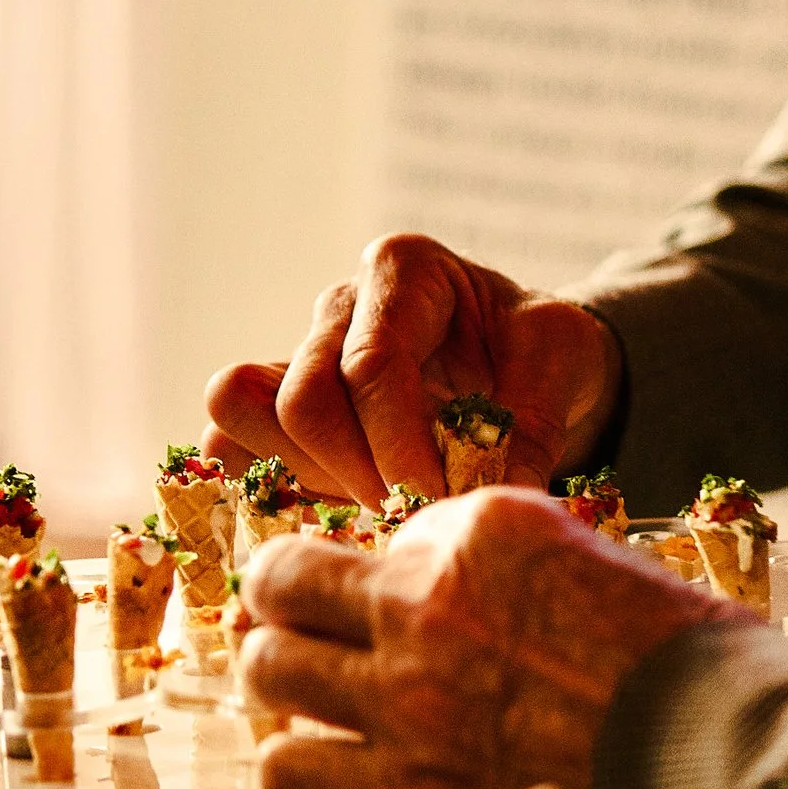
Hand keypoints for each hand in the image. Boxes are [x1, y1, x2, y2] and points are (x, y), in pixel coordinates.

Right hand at [202, 234, 622, 503]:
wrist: (519, 358)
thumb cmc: (535, 349)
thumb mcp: (561, 362)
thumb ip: (532, 423)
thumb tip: (495, 497)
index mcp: (405, 271)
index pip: (371, 365)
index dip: (397, 447)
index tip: (435, 504)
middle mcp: (339, 307)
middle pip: (302, 398)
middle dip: (356, 474)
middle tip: (413, 516)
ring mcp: (296, 354)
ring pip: (240, 413)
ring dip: (302, 480)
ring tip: (372, 510)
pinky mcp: (275, 407)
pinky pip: (227, 444)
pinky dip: (263, 490)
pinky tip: (331, 517)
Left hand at [236, 490, 750, 788]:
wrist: (730, 770)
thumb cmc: (689, 675)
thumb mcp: (595, 567)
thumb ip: (499, 571)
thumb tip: (439, 596)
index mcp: (483, 530)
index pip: (373, 534)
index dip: (367, 570)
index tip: (373, 597)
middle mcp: (427, 603)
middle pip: (281, 585)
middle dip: (289, 608)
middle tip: (310, 636)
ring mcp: (407, 699)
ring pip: (269, 673)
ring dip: (287, 685)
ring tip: (318, 705)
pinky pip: (294, 770)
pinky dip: (308, 768)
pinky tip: (342, 771)